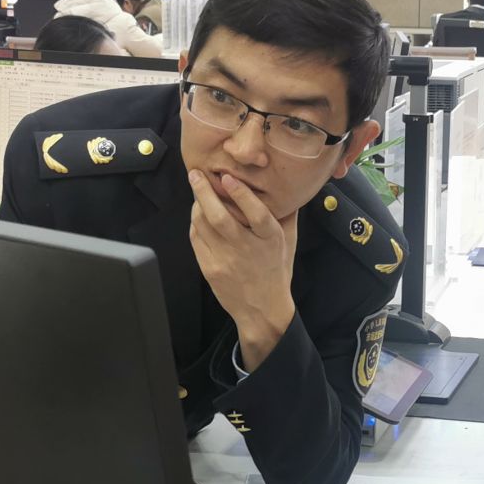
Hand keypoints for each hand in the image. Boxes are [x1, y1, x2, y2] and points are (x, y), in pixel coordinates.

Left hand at [189, 169, 295, 370]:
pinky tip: (198, 214)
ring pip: (203, 225)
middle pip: (220, 218)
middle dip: (204, 192)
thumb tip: (287, 188)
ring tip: (196, 189)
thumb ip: (287, 215)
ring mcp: (225, 260)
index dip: (241, 194)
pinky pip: (196, 239)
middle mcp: (246, 249)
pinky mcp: (210, 269)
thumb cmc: (276, 271)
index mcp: (270, 240)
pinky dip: (195, 223)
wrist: (262, 310)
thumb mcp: (289, 242)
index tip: (228, 177)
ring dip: (197, 204)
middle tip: (195, 174)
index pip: (257, 214)